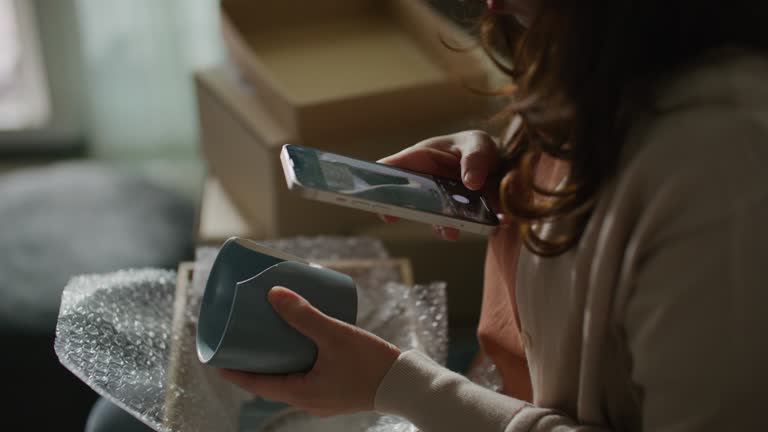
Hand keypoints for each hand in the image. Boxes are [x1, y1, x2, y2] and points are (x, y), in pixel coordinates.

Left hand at [219, 287, 400, 417]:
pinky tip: (306, 345)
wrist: (407, 385)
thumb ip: (305, 315)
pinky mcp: (337, 392)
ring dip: (279, 362)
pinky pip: (308, 378)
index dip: (234, 372)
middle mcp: (309, 401)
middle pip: (272, 382)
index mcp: (301, 393)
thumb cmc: (372, 364)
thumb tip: (273, 294)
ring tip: (272, 337)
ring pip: (291, 380)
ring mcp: (324, 399)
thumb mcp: (335, 335)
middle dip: (256, 363)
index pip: (256, 385)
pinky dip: (299, 363)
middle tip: (243, 341)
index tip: (216, 359)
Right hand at [378, 130, 500, 240]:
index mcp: (420, 158)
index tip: (379, 198)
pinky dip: (474, 228)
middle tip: (410, 217)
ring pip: (432, 218)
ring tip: (455, 231)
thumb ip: (475, 158)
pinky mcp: (456, 215)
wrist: (502, 165)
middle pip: (406, 199)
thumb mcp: (478, 144)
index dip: (377, 183)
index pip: (390, 168)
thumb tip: (471, 182)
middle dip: (409, 212)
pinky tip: (495, 224)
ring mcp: (438, 201)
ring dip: (444, 226)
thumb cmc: (479, 147)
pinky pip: (458, 225)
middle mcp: (424, 182)